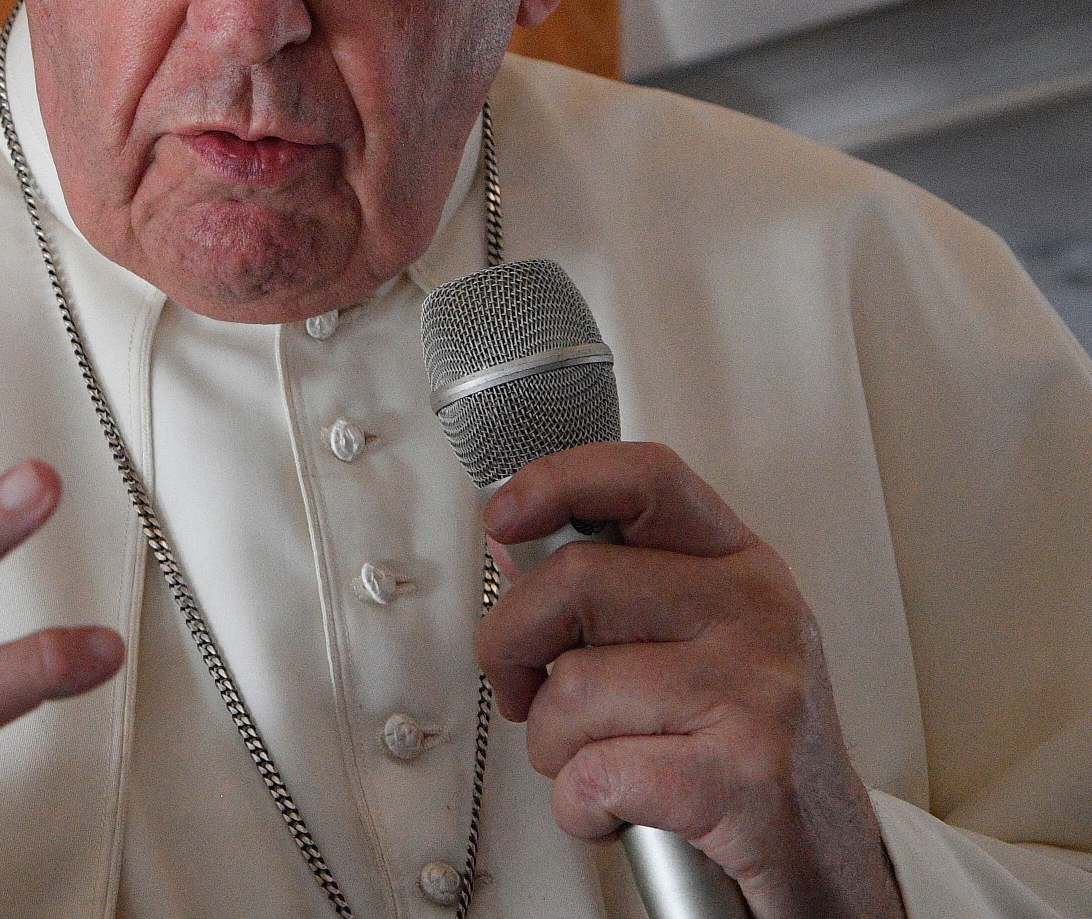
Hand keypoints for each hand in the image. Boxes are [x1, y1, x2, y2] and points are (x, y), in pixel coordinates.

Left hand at [476, 442, 905, 918]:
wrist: (825, 851)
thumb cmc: (743, 739)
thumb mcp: (694, 638)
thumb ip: (610, 587)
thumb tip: (512, 538)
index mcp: (739, 565)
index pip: (646, 478)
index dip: (558, 481)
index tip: (503, 513)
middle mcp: (755, 614)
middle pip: (574, 582)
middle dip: (510, 645)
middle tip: (522, 688)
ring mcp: (755, 691)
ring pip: (570, 690)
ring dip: (551, 745)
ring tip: (598, 760)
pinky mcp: (742, 776)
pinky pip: (593, 774)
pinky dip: (578, 806)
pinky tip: (617, 808)